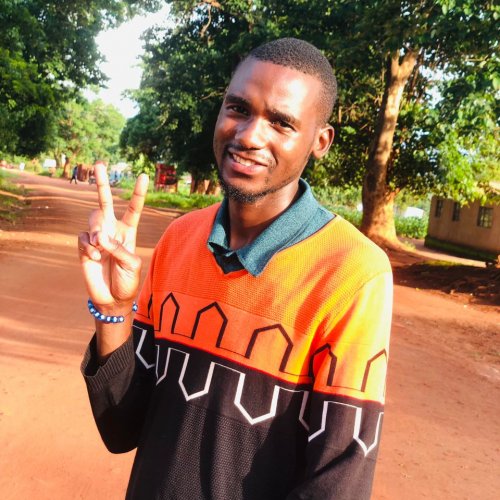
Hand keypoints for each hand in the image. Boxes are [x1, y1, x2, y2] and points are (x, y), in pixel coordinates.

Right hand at [78, 165, 148, 313]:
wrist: (112, 298)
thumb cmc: (127, 281)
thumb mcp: (132, 265)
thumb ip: (119, 249)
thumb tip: (100, 237)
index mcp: (128, 231)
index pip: (133, 208)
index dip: (138, 193)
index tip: (144, 175)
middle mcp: (112, 230)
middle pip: (105, 201)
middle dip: (101, 182)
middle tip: (99, 163)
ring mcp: (96, 237)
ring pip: (92, 219)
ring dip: (97, 232)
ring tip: (101, 248)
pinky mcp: (84, 247)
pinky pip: (83, 238)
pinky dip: (89, 248)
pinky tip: (95, 259)